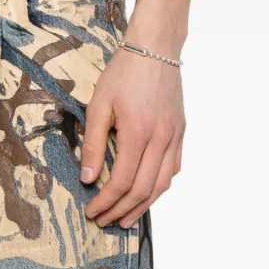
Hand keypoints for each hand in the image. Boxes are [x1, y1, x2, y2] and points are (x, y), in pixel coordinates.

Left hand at [82, 44, 184, 228]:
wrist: (156, 47)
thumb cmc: (124, 72)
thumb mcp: (99, 104)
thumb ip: (93, 143)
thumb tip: (88, 178)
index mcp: (138, 132)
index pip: (122, 181)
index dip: (106, 202)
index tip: (92, 211)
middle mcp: (161, 138)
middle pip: (142, 190)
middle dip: (121, 210)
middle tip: (104, 221)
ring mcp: (174, 136)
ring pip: (161, 185)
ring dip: (142, 206)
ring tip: (125, 219)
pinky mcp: (180, 132)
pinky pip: (173, 169)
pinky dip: (158, 187)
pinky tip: (146, 195)